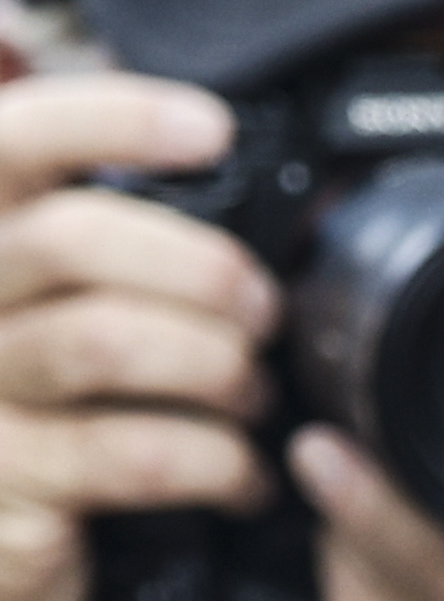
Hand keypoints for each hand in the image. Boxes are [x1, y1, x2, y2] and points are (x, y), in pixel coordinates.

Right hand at [0, 68, 276, 600]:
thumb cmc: (49, 437)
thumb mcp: (66, 327)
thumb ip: (120, 264)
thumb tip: (254, 205)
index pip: (10, 141)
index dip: (111, 117)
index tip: (210, 128)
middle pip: (70, 240)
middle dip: (196, 265)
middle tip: (262, 309)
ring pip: (103, 342)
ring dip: (212, 366)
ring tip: (253, 396)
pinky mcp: (8, 483)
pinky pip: (130, 454)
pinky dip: (213, 462)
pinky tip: (243, 478)